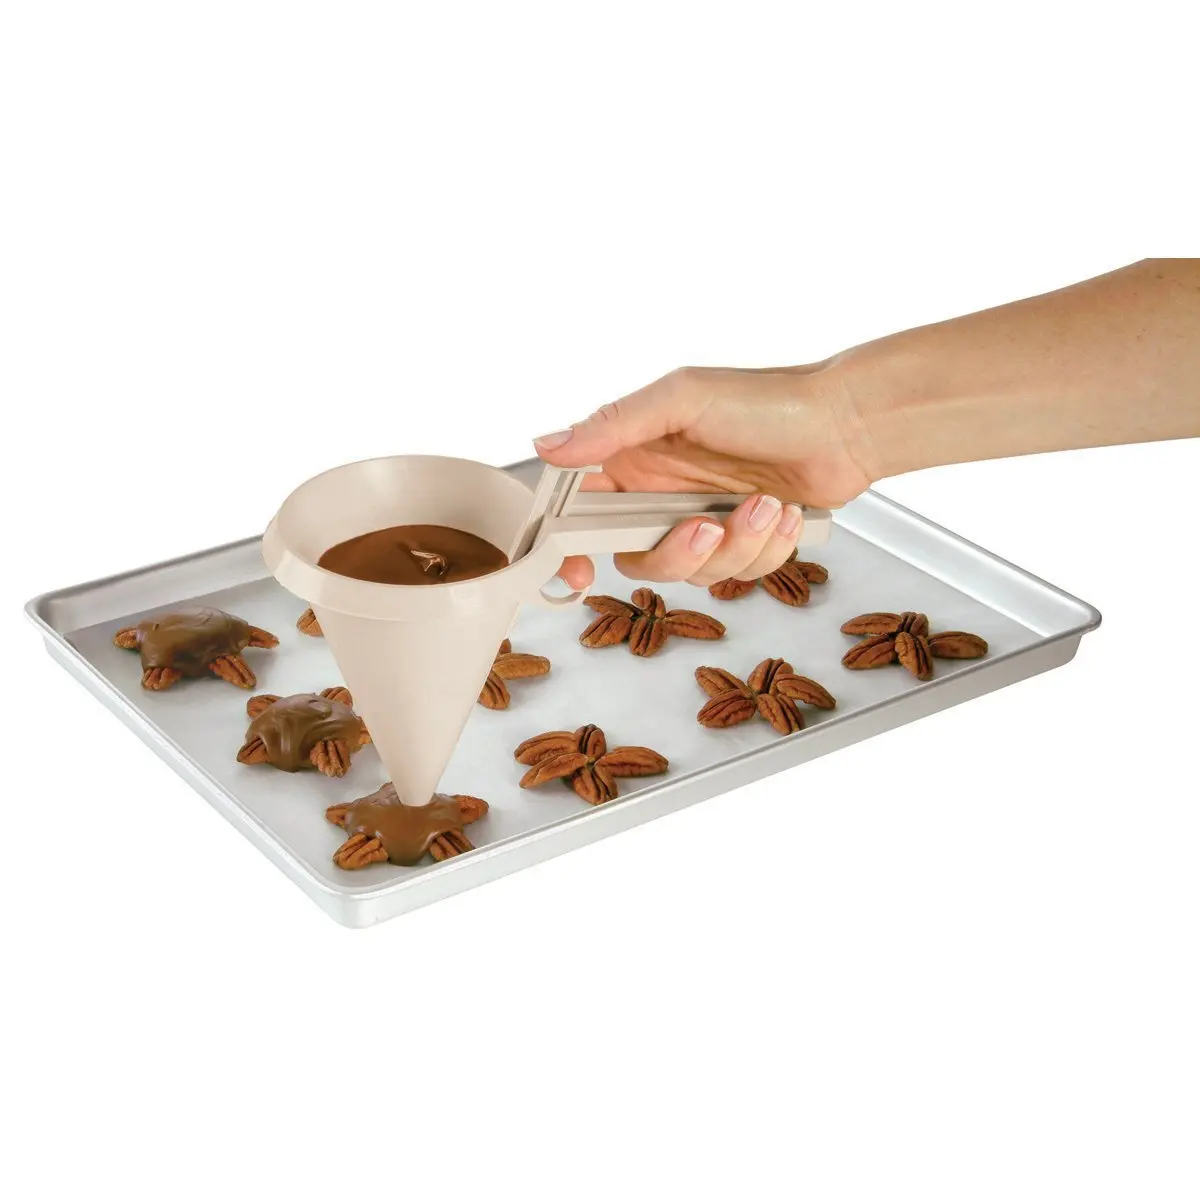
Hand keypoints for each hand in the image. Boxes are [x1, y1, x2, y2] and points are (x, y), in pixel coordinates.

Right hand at [535, 363, 875, 589]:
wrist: (847, 423)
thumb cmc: (771, 399)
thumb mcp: (684, 398)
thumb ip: (614, 425)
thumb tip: (549, 443)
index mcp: (636, 456)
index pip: (582, 509)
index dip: (571, 545)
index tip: (577, 570)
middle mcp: (662, 494)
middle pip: (637, 557)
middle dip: (676, 552)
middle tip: (706, 526)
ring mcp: (702, 520)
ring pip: (692, 573)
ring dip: (735, 546)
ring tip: (765, 506)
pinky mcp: (742, 542)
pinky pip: (738, 574)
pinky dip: (765, 550)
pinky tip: (783, 514)